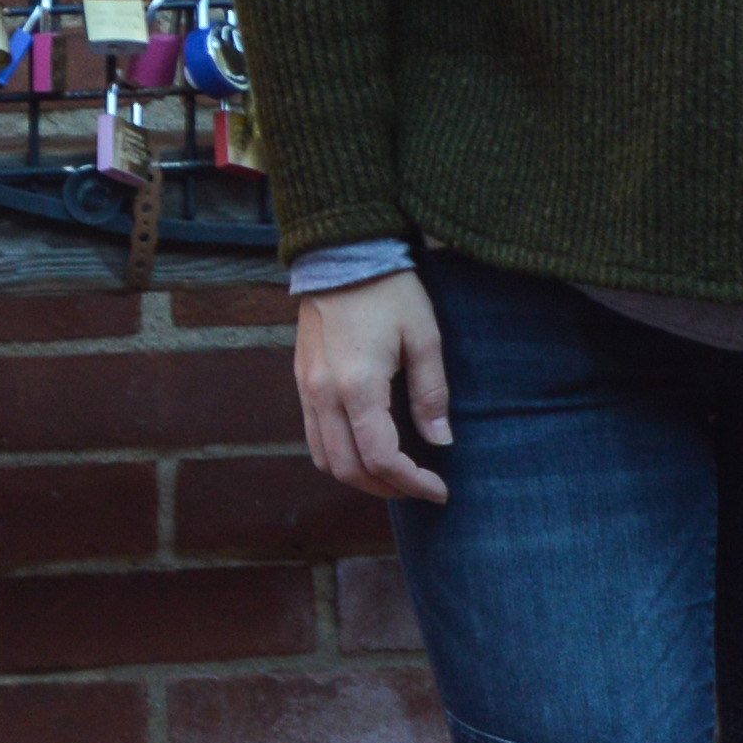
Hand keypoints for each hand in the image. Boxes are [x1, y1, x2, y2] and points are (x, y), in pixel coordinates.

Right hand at [296, 267, 450, 503]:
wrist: (343, 253)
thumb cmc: (390, 291)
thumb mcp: (424, 336)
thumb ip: (431, 393)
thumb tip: (441, 441)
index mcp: (358, 386)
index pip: (381, 457)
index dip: (412, 482)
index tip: (439, 489)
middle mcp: (324, 395)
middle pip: (348, 469)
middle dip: (387, 488)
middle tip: (421, 488)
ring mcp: (307, 390)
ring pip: (325, 459)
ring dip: (360, 477)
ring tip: (395, 476)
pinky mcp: (301, 381)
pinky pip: (313, 437)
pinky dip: (339, 456)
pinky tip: (366, 449)